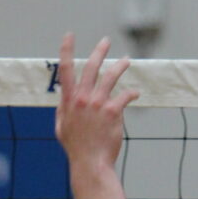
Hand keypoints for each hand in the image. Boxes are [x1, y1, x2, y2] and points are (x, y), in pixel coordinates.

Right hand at [54, 33, 135, 169]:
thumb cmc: (76, 148)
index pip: (66, 69)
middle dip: (99, 51)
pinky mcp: (113, 112)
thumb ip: (63, 110)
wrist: (90, 163)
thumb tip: (64, 99)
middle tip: (106, 41)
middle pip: (92, 66)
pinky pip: (125, 96)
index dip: (67, 50)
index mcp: (69, 100)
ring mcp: (98, 104)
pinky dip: (131, 93)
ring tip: (126, 60)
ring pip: (111, 76)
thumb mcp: (61, 127)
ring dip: (120, 66)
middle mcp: (83, 98)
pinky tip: (136, 93)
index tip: (69, 35)